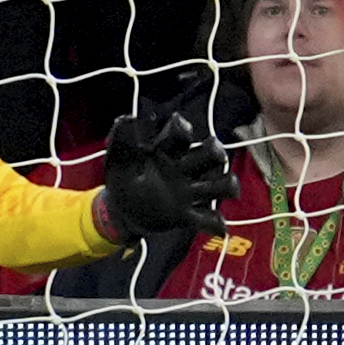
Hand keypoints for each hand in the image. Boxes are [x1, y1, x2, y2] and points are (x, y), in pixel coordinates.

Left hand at [99, 109, 237, 240]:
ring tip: (222, 189)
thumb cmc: (124, 179)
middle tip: (213, 153)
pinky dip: (216, 223)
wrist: (123, 213)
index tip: (177, 125)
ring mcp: (189, 192)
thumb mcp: (118, 160)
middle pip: (211, 155)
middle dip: (214, 151)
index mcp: (166, 153)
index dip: (182, 128)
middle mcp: (183, 169)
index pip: (180, 135)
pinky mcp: (189, 216)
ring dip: (226, 185)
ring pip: (221, 184)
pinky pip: (212, 219)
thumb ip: (122, 140)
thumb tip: (126, 118)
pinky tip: (216, 226)